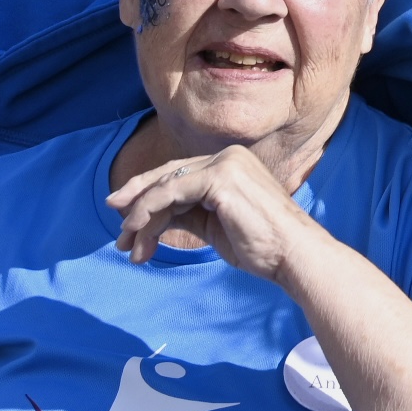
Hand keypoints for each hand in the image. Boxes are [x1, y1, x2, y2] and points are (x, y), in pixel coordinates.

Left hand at [107, 140, 319, 281]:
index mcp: (233, 164)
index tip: (123, 218)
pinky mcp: (220, 178)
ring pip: (164, 186)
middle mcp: (228, 156)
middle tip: (119, 232)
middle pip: (167, 175)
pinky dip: (147, 213)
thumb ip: (188, 213)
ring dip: (139, 218)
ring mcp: (224, 164)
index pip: (179, 173)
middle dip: (135, 203)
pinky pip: (169, 193)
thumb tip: (153, 219)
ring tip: (128, 247)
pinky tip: (137, 233)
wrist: (293, 254)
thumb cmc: (263, 246)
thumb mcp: (216, 225)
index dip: (147, 194)